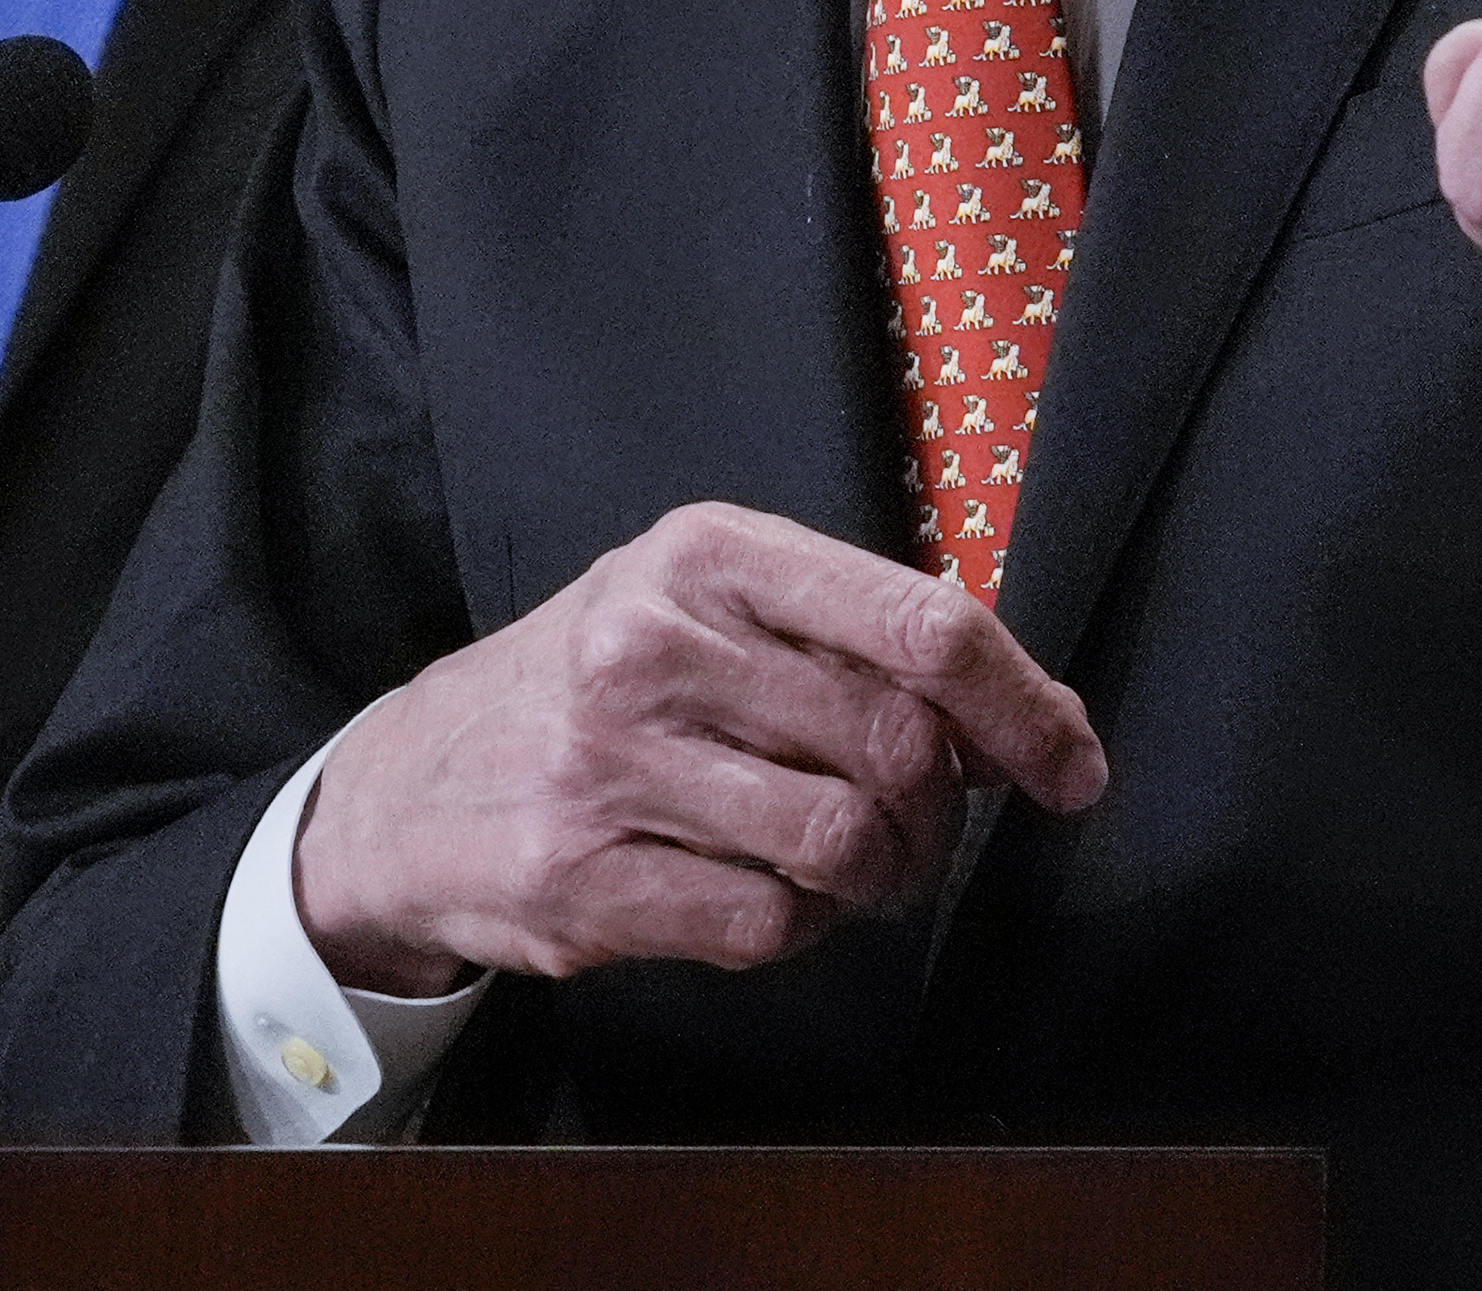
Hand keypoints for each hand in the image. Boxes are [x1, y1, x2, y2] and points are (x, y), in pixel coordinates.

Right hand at [292, 501, 1110, 996]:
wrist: (409, 785)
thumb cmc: (598, 686)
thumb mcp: (705, 601)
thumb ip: (849, 632)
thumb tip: (1017, 718)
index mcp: (709, 553)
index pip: (923, 625)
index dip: (1025, 708)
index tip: (1071, 768)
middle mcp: (654, 642)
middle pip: (899, 745)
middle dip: (943, 813)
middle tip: (922, 832)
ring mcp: (610, 763)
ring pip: (844, 842)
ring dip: (878, 878)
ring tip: (846, 867)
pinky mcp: (583, 878)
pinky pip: (768, 923)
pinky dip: (800, 927)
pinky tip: (765, 894)